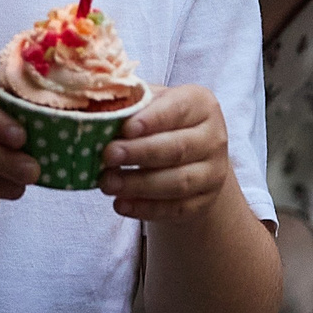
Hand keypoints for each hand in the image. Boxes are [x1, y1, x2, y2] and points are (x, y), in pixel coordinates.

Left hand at [99, 84, 235, 221]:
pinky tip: (121, 204)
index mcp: (200, 104)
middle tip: (108, 156)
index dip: (152, 119)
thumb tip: (99, 113)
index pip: (177, 110)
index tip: (125, 128)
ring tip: (108, 183)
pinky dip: (146, 208)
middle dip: (140, 153)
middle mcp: (213, 137)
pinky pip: (176, 208)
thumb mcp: (150, 104)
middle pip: (177, 148)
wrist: (190, 156)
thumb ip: (131, 103)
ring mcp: (213, 172)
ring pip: (178, 182)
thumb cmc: (161, 122)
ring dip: (139, 185)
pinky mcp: (205, 201)